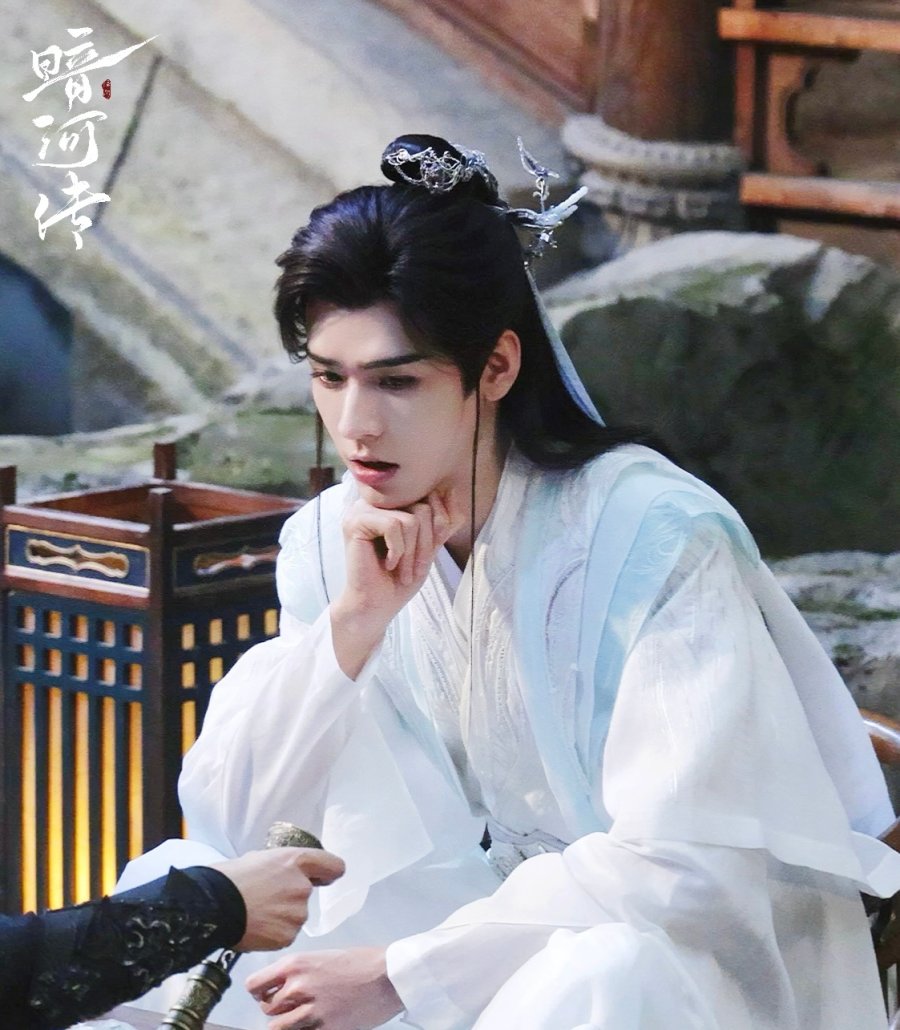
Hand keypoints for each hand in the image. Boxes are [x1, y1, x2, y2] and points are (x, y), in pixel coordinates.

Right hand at [212, 847, 344, 951]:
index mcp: (297, 861)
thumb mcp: (260, 858)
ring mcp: (297, 913)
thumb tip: (284, 873)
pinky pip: (285, 934)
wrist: (213, 906)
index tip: (323, 878)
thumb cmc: (231, 878)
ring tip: (256, 912)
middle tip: (265, 898)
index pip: (334, 866)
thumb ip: (282, 866)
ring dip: (281, 916)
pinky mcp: (287, 935)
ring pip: (295, 916)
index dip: (328, 873)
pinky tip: (255, 926)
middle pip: (306, 893)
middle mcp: (302, 887)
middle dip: (290, 897)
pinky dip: (273, 933)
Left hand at [246, 946, 402, 1029]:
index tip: (266, 995)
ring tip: (305, 1016)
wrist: (388, 976)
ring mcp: (311, 1010)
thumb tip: (281, 986)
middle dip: (277, 1009)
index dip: (259, 993)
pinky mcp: (325, 1028)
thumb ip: (299, 972)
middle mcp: (298, 986)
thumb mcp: (322, 956)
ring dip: (289, 1024)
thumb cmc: (360, 962)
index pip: (254, 985)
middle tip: (293, 1006)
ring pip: (278, 1027)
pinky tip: (320, 1021)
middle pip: (266, 1009)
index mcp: (296, 964)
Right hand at [331, 489, 463, 677]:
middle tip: (414, 569)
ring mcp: (362, 508)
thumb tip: (452, 490)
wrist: (375, 606)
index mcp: (392, 503)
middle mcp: (376, 501)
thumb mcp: (430, 546)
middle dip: (426, 544)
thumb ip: (442, 521)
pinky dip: (398, 551)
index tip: (427, 556)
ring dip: (412, 552)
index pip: (430, 499)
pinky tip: (387, 564)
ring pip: (411, 518)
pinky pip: (394, 525)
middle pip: (423, 507)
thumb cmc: (400, 578)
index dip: (438, 528)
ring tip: (401, 570)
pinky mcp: (355, 521)